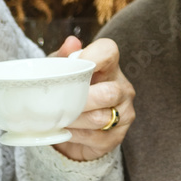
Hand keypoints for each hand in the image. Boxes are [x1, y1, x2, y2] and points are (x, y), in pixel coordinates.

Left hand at [50, 36, 134, 161]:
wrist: (71, 130)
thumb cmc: (68, 94)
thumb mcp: (60, 73)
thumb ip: (63, 58)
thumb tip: (71, 43)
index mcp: (110, 67)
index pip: (109, 51)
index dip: (93, 55)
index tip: (73, 63)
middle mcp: (123, 89)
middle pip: (109, 92)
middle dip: (81, 99)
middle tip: (59, 101)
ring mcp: (124, 114)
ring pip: (99, 118)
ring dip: (73, 119)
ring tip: (57, 117)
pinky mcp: (116, 137)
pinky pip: (94, 137)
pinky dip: (74, 134)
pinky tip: (64, 130)